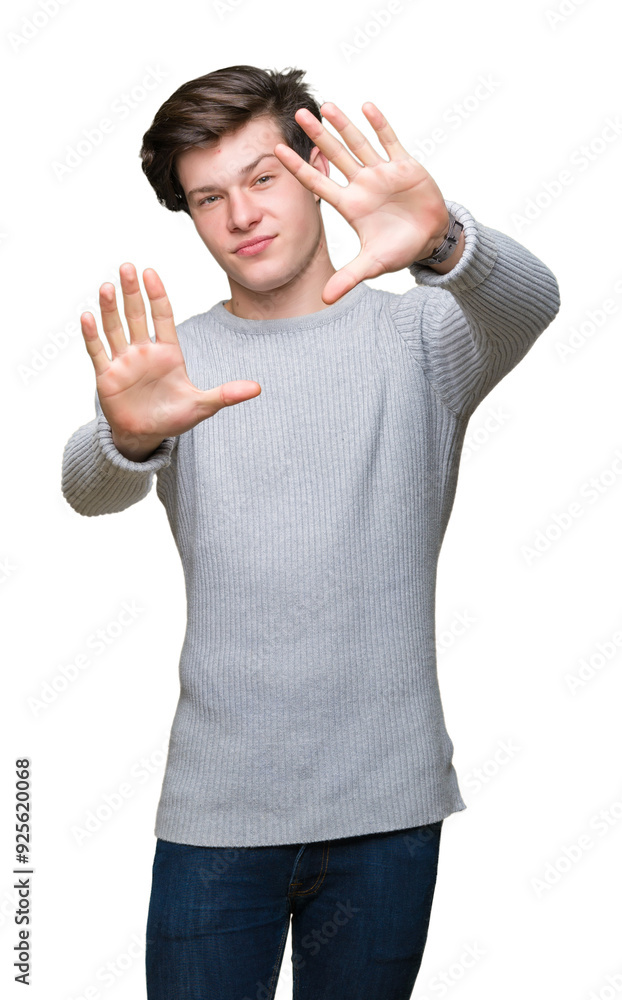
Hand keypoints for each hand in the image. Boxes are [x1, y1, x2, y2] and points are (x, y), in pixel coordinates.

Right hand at [80, 264, 260, 459]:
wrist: (146, 436)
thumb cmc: (174, 418)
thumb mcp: (202, 406)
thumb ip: (226, 394)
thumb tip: (257, 388)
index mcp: (168, 352)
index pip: (163, 316)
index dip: (157, 295)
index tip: (150, 272)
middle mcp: (144, 351)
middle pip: (137, 315)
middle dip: (132, 292)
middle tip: (127, 267)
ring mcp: (124, 361)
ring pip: (116, 329)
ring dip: (110, 308)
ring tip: (107, 287)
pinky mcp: (107, 376)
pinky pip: (98, 352)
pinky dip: (92, 335)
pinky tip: (88, 317)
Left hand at [274, 101, 450, 303]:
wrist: (430, 239)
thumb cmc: (399, 249)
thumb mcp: (373, 265)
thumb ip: (349, 278)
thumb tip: (325, 300)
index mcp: (351, 205)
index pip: (318, 182)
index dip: (299, 167)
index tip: (277, 150)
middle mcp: (362, 184)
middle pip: (335, 155)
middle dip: (318, 136)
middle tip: (299, 114)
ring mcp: (382, 173)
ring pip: (359, 144)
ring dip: (344, 125)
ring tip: (326, 105)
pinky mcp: (405, 166)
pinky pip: (390, 141)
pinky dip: (380, 125)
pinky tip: (367, 107)